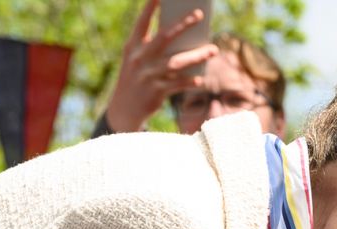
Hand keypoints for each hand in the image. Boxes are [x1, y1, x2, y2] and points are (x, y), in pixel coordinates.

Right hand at [104, 0, 219, 132]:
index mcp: (132, 46)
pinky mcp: (156, 92)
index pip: (142, 22)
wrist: (124, 110)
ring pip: (176, 62)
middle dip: (183, 24)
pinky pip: (178, 84)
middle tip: (199, 14)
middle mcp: (139, 58)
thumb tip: (184, 37)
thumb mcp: (136, 59)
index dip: (151, 7)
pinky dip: (190, 81)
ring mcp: (148, 75)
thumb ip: (153, 47)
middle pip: (164, 37)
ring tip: (213, 50)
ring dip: (197, 56)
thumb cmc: (136, 78)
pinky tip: (200, 79)